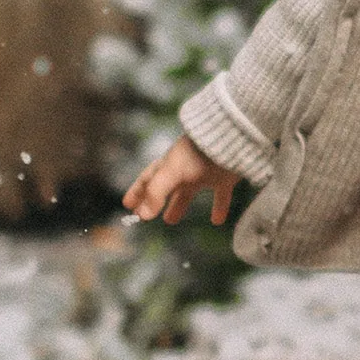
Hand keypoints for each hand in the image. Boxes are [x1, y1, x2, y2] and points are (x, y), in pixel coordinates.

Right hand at [123, 135, 240, 227]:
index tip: (127, 205)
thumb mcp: (172, 171)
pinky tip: (217, 221)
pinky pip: (221, 196)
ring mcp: (205, 173)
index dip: (137, 192)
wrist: (232, 139)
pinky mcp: (225, 177)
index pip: (148, 179)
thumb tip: (142, 215)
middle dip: (154, 201)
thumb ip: (157, 193)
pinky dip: (218, 208)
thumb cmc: (197, 152)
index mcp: (169, 164)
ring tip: (170, 221)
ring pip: (188, 192)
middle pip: (165, 187)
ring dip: (179, 205)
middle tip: (144, 216)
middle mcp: (185, 169)